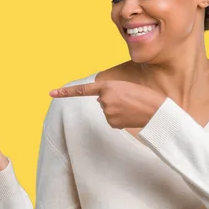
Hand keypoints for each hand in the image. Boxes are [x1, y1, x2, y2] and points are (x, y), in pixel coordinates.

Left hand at [49, 80, 166, 128]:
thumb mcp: (126, 87)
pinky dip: (119, 118)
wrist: (157, 111)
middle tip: (129, 100)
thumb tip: (100, 102)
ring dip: (117, 109)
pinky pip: (111, 120)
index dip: (66, 92)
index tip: (51, 93)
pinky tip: (130, 116)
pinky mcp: (111, 122)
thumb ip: (110, 92)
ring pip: (107, 111)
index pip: (82, 90)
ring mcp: (107, 112)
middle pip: (102, 101)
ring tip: (132, 107)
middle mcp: (104, 99)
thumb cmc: (145, 97)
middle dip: (112, 100)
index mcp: (108, 86)